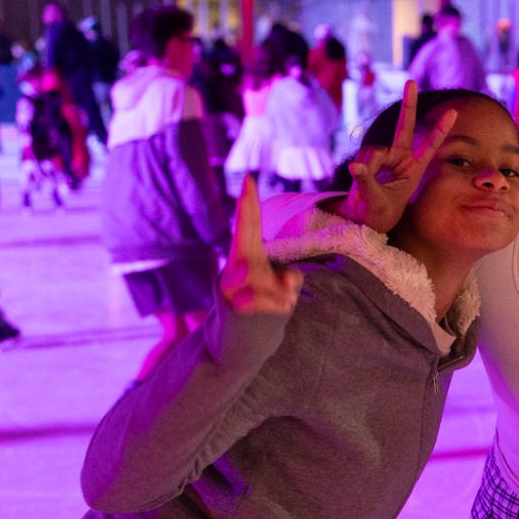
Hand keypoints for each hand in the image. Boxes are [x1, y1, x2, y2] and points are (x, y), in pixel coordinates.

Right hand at [220, 175, 304, 314]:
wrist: (243, 341)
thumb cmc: (265, 302)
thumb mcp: (283, 285)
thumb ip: (290, 277)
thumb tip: (288, 282)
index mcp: (246, 254)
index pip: (248, 223)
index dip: (249, 201)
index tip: (249, 177)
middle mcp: (232, 265)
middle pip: (242, 236)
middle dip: (245, 212)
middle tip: (248, 187)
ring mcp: (228, 287)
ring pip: (258, 277)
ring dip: (280, 290)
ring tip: (287, 300)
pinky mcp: (230, 307)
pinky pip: (258, 301)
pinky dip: (277, 304)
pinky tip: (284, 307)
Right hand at [343, 80, 457, 233]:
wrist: (366, 217)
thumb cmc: (379, 212)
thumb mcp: (376, 201)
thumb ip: (367, 182)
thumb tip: (355, 165)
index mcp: (414, 168)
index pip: (430, 146)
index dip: (440, 130)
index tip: (453, 112)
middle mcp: (401, 157)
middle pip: (404, 127)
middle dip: (408, 104)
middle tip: (411, 81)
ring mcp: (385, 156)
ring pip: (373, 151)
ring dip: (368, 166)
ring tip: (366, 186)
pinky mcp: (370, 158)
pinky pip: (363, 157)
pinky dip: (360, 167)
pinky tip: (357, 173)